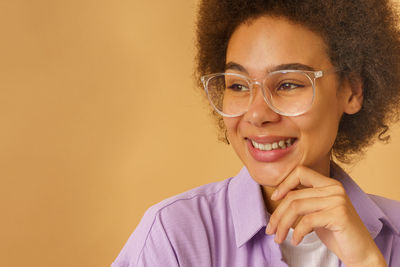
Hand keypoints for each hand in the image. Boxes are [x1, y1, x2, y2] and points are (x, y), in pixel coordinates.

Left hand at [264, 165, 386, 266]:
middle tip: (271, 230)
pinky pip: (307, 221)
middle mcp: (334, 188)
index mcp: (329, 184)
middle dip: (277, 215)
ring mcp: (337, 200)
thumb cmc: (336, 233)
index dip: (284, 184)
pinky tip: (296, 241)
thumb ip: (304, 200)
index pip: (300, 172)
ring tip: (278, 238)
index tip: (274, 198)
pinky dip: (297, 233)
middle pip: (293, 196)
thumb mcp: (317, 211)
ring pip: (296, 207)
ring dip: (283, 225)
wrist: (361, 252)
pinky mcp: (338, 215)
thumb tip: (277, 195)